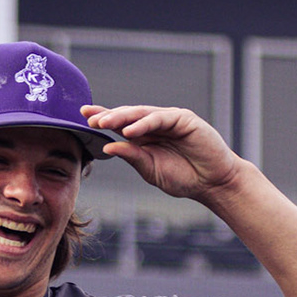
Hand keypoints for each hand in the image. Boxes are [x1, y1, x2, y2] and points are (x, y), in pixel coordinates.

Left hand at [80, 104, 246, 202]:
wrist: (213, 183)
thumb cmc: (184, 177)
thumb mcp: (150, 170)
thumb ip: (131, 157)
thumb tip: (108, 148)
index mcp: (144, 136)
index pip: (119, 124)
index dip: (103, 118)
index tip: (83, 117)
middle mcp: (155, 124)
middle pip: (127, 115)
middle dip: (107, 116)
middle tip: (90, 119)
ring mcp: (169, 120)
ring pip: (141, 113)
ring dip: (121, 117)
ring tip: (104, 122)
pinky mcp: (184, 119)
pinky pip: (160, 118)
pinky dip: (144, 123)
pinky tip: (130, 130)